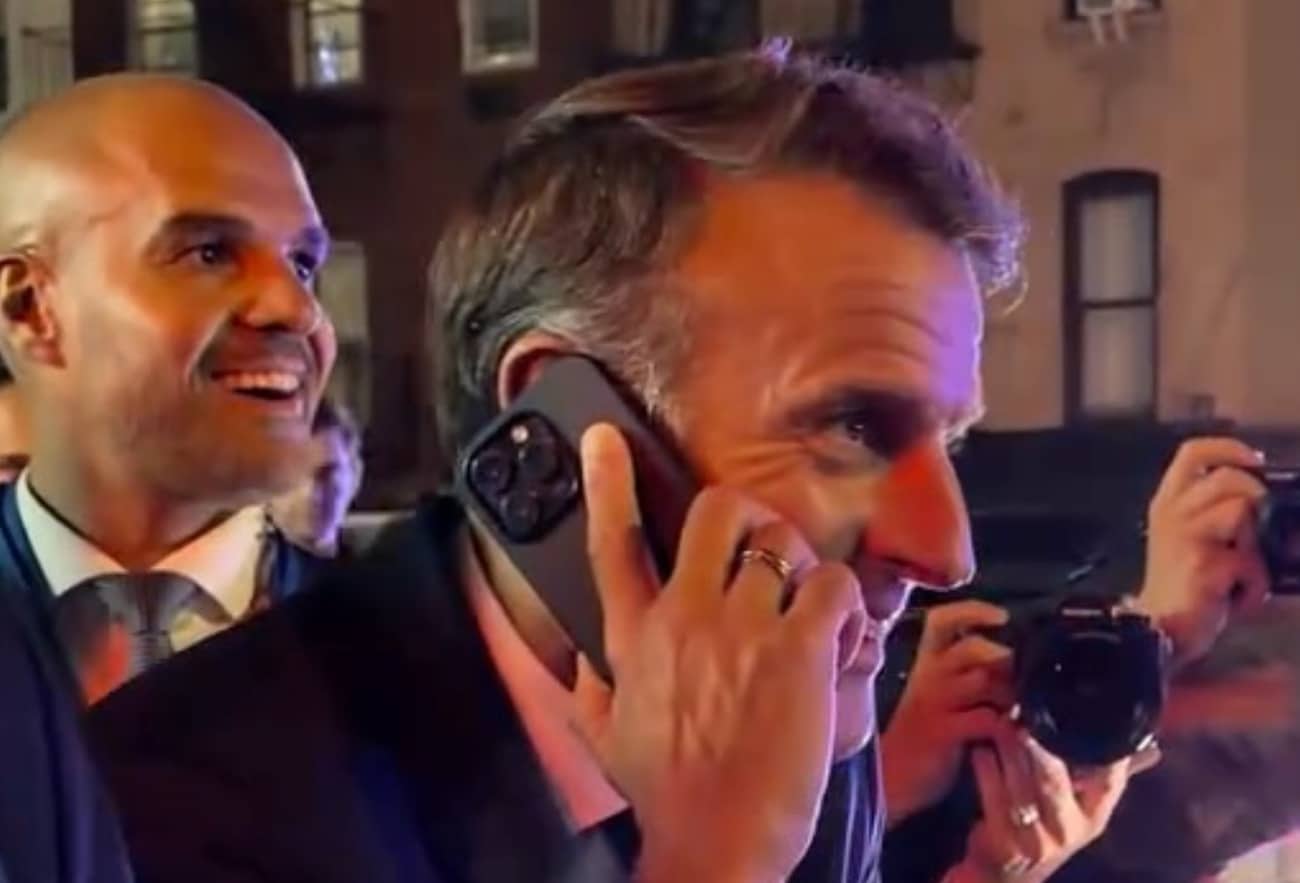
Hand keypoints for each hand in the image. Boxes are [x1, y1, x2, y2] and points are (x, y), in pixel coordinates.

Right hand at [572, 424, 869, 882]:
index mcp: (634, 637)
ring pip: (783, 543)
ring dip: (807, 569)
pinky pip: (833, 586)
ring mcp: (740, 631)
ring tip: (818, 611)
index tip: (605, 437)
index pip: (613, 541)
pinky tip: (843, 639)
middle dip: (750, 518)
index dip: (607, 481)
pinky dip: (847, 605)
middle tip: (770, 552)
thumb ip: (589, 682)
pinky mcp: (798, 652)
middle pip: (716, 513)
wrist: (714, 844)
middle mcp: (682, 619)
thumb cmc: (666, 794)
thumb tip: (582, 649)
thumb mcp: (605, 735)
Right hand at [881, 601, 1015, 825]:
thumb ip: (966, 674)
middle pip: (971, 648)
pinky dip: (1008, 724)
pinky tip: (1014, 732)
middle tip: (1021, 679)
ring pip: (981, 679)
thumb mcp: (937, 695)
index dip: (972, 611)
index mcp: (926, 662)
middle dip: (1005, 659)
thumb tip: (1012, 661)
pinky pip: (985, 719)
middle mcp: (928, 676)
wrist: (891, 778)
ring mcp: (933, 703)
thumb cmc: (922, 734)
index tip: (1002, 616)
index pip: (942, 621)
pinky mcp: (941, 732)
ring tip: (1020, 707)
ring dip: (1011, 692)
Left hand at [943, 732, 1156, 882]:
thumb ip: (1106, 776)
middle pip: (1055, 783)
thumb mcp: (1080, 808)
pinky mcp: (1004, 843)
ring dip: (1010, 753)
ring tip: (1002, 724)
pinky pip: (994, 799)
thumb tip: (1152, 748)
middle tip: (1026, 717)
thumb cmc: (1046, 829)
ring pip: (1022, 788)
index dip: (1104, 753)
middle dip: (1040, 749)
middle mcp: (1069, 831)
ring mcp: (1036, 840)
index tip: (1091, 718)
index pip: (1108, 783)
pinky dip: (987, 771)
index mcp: (1093, 818)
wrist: (1005, 876)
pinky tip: (982, 750)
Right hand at [1136, 438, 1269, 666]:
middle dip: (1256, 496)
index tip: (1253, 460)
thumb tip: (1277, 512)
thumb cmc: (1182, 588)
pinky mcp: (1204, 563)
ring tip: (1243, 570)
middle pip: (1225, 477)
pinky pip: (1250, 562)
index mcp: (1167, 503)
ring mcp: (1186, 536)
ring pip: (1241, 509)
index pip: (1191, 453)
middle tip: (1259, 523)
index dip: (1228, 448)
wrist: (1157, 630)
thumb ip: (1221, 517)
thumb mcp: (1194, 541)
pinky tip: (1237, 600)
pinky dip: (1255, 585)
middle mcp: (1172, 512)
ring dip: (1255, 543)